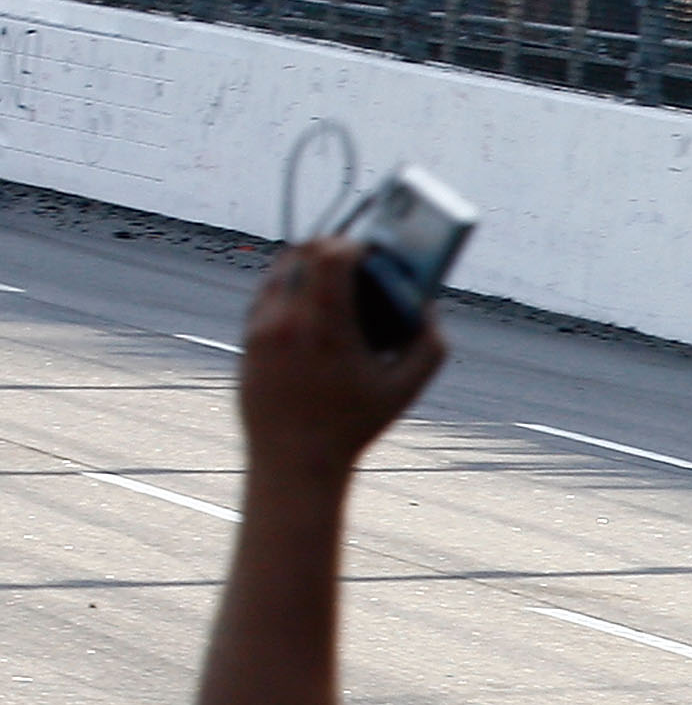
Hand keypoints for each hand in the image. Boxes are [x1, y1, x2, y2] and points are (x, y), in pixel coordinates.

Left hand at [237, 239, 445, 488]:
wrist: (295, 460)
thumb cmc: (353, 426)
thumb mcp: (405, 389)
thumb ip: (430, 345)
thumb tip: (427, 306)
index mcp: (325, 326)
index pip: (331, 254)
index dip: (355, 243)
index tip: (372, 251)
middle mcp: (286, 319)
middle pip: (303, 252)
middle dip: (331, 248)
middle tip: (355, 258)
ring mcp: (261, 327)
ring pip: (281, 269)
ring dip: (309, 265)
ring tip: (334, 281)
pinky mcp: (248, 338)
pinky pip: (267, 294)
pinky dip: (291, 289)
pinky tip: (312, 305)